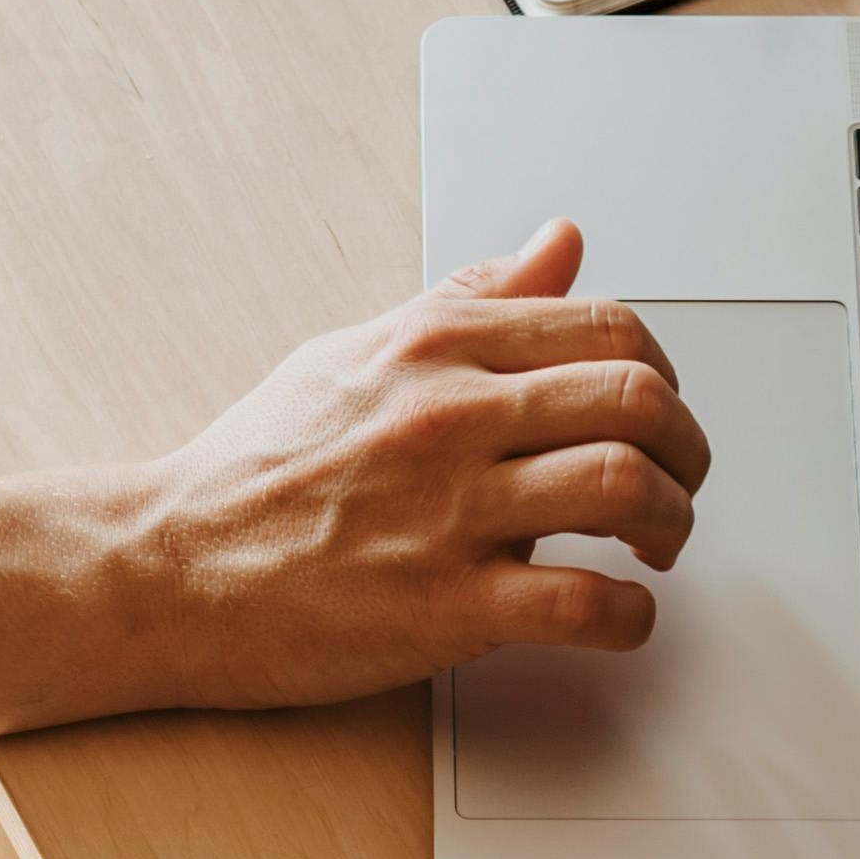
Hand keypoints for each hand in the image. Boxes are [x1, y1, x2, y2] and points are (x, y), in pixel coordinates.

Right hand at [97, 221, 709, 708]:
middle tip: (678, 479)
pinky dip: (631, 617)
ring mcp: (449, 510)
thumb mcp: (363, 349)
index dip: (661, 370)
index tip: (655, 409)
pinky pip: (582, 605)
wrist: (171, 564)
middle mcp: (450, 415)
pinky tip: (621, 616)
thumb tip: (559, 241)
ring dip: (672, 522)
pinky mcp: (444, 606)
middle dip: (688, 445)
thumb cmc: (260, 463)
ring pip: (624, 486)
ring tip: (657, 545)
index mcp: (435, 345)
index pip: (607, 325)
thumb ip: (474, 297)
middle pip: (637, 397)